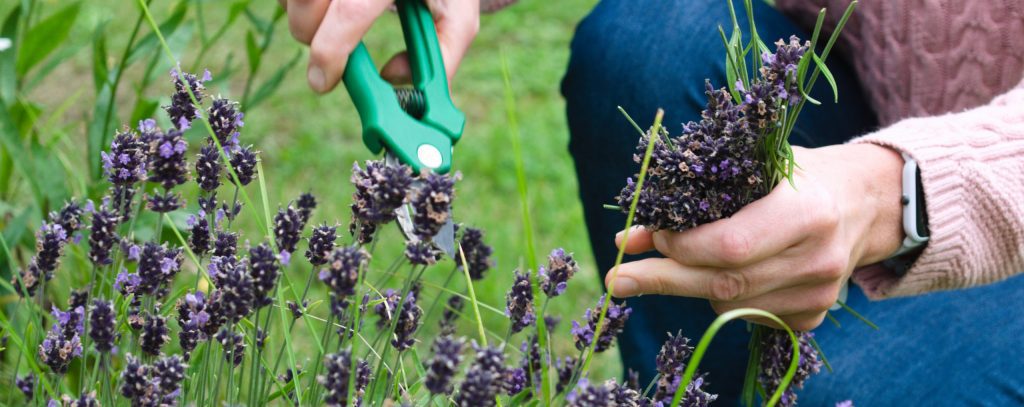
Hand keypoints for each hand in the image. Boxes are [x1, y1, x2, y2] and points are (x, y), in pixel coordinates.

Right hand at [278, 0, 479, 92]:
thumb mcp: (457, 15)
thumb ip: (440, 57)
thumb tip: (392, 80)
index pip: (351, 13)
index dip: (330, 53)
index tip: (322, 83)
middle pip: (307, 2)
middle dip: (310, 36)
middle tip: (331, 51)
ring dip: (302, 17)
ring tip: (334, 21)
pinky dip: (297, 3)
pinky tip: (324, 6)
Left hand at [606, 144, 905, 329]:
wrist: (866, 202)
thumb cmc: (797, 175)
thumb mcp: (753, 168)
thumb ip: (695, 199)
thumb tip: (629, 237)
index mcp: (808, 212)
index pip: (730, 246)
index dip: (682, 246)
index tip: (652, 235)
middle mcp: (818, 259)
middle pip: (723, 283)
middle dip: (663, 278)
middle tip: (617, 278)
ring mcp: (819, 294)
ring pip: (728, 304)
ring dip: (693, 282)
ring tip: (682, 259)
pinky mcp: (813, 316)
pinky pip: (746, 315)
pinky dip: (723, 295)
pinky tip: (730, 270)